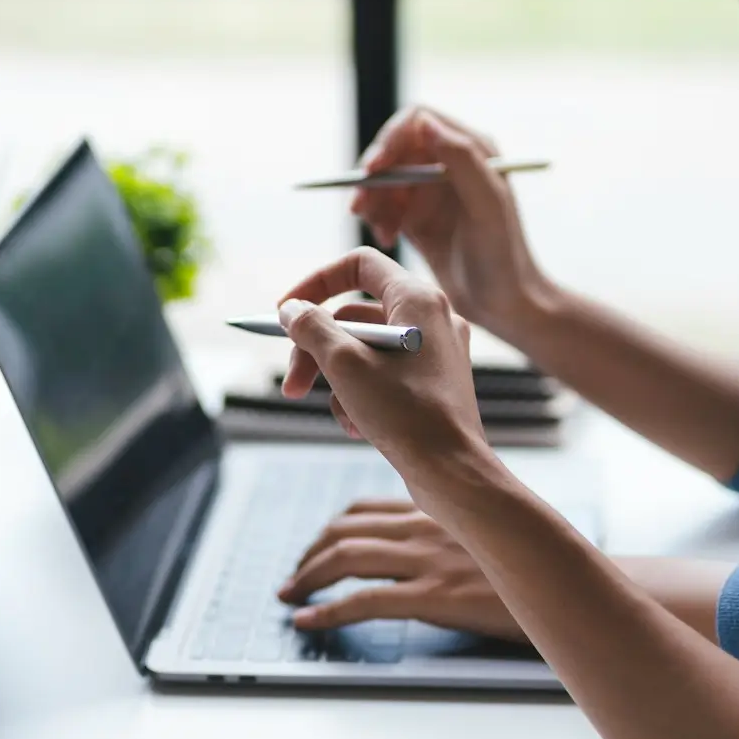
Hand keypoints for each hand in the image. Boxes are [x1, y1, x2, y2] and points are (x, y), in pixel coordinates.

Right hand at [278, 248, 487, 488]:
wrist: (453, 474)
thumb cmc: (405, 415)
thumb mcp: (344, 365)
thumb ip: (312, 328)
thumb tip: (291, 309)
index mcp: (418, 299)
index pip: (359, 265)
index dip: (316, 283)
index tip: (286, 314)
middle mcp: (432, 318)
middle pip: (355, 316)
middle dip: (316, 350)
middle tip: (292, 385)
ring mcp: (437, 352)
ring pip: (366, 351)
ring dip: (338, 382)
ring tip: (340, 415)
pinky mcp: (434, 384)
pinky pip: (385, 376)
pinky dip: (362, 397)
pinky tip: (358, 427)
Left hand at [278, 500, 526, 641]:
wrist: (577, 581)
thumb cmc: (538, 565)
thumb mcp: (489, 535)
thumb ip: (452, 535)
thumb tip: (421, 554)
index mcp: (440, 509)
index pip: (365, 508)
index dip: (329, 529)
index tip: (313, 548)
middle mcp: (429, 525)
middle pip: (344, 530)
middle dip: (309, 554)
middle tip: (293, 578)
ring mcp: (430, 559)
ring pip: (346, 557)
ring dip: (307, 577)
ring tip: (289, 596)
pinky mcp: (437, 595)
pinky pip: (365, 600)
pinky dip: (328, 610)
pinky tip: (309, 621)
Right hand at [352, 106, 550, 344]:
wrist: (503, 304)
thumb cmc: (504, 255)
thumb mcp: (487, 204)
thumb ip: (461, 158)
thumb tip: (424, 122)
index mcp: (471, 150)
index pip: (417, 122)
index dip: (390, 139)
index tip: (373, 169)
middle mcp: (447, 164)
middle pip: (393, 150)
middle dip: (374, 177)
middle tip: (360, 206)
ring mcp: (430, 191)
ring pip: (383, 180)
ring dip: (373, 201)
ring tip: (381, 231)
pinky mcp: (416, 217)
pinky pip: (383, 206)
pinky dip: (377, 219)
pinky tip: (387, 239)